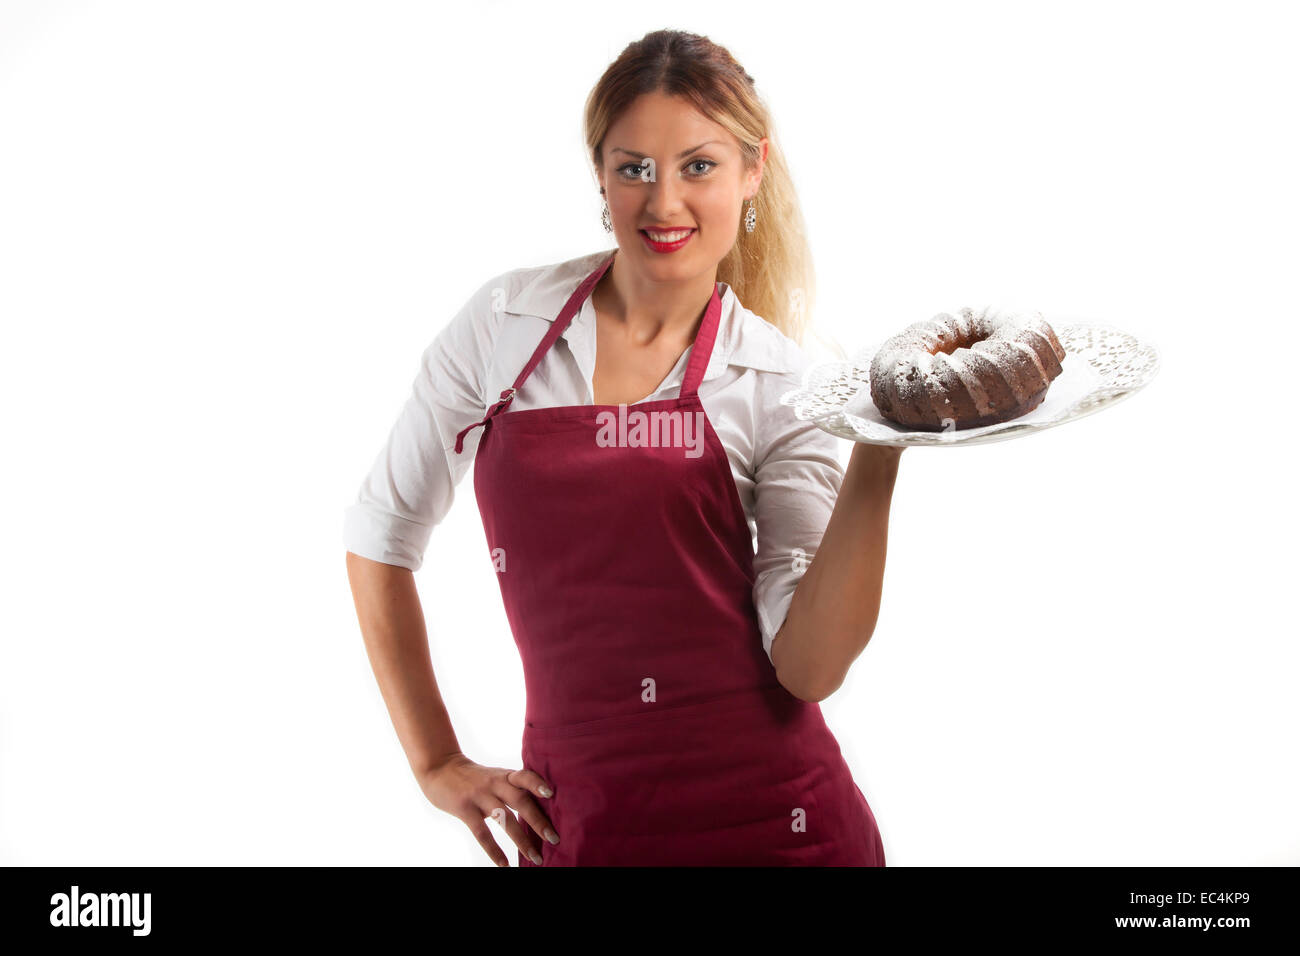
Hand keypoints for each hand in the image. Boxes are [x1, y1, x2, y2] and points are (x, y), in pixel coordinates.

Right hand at [418, 752, 557, 865]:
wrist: (440, 768)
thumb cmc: (473, 777)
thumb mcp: (494, 776)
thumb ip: (512, 787)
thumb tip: (541, 805)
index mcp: (504, 775)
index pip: (525, 776)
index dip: (538, 783)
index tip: (553, 794)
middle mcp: (494, 784)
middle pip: (520, 801)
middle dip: (539, 821)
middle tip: (555, 838)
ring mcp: (479, 796)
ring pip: (504, 819)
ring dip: (522, 840)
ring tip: (535, 857)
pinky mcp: (465, 810)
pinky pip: (482, 833)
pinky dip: (494, 850)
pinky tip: (504, 864)